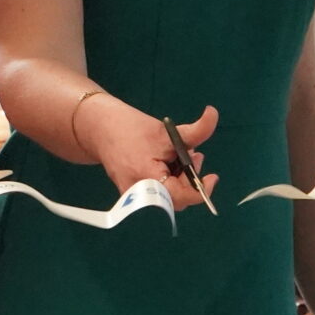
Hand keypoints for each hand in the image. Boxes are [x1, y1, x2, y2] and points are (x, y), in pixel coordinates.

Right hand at [76, 97, 219, 210]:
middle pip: (177, 200)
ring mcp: (135, 198)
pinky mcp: (133, 196)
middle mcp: (140, 194)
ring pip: (169, 198)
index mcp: (148, 178)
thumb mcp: (167, 131)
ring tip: (179, 156)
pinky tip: (168, 164)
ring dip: (181, 179)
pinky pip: (159, 195)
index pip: (181, 197)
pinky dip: (169, 181)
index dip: (201, 191)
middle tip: (195, 157)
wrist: (101, 130)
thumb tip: (213, 114)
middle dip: (190, 180)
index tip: (213, 177)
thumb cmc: (132, 129)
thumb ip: (195, 131)